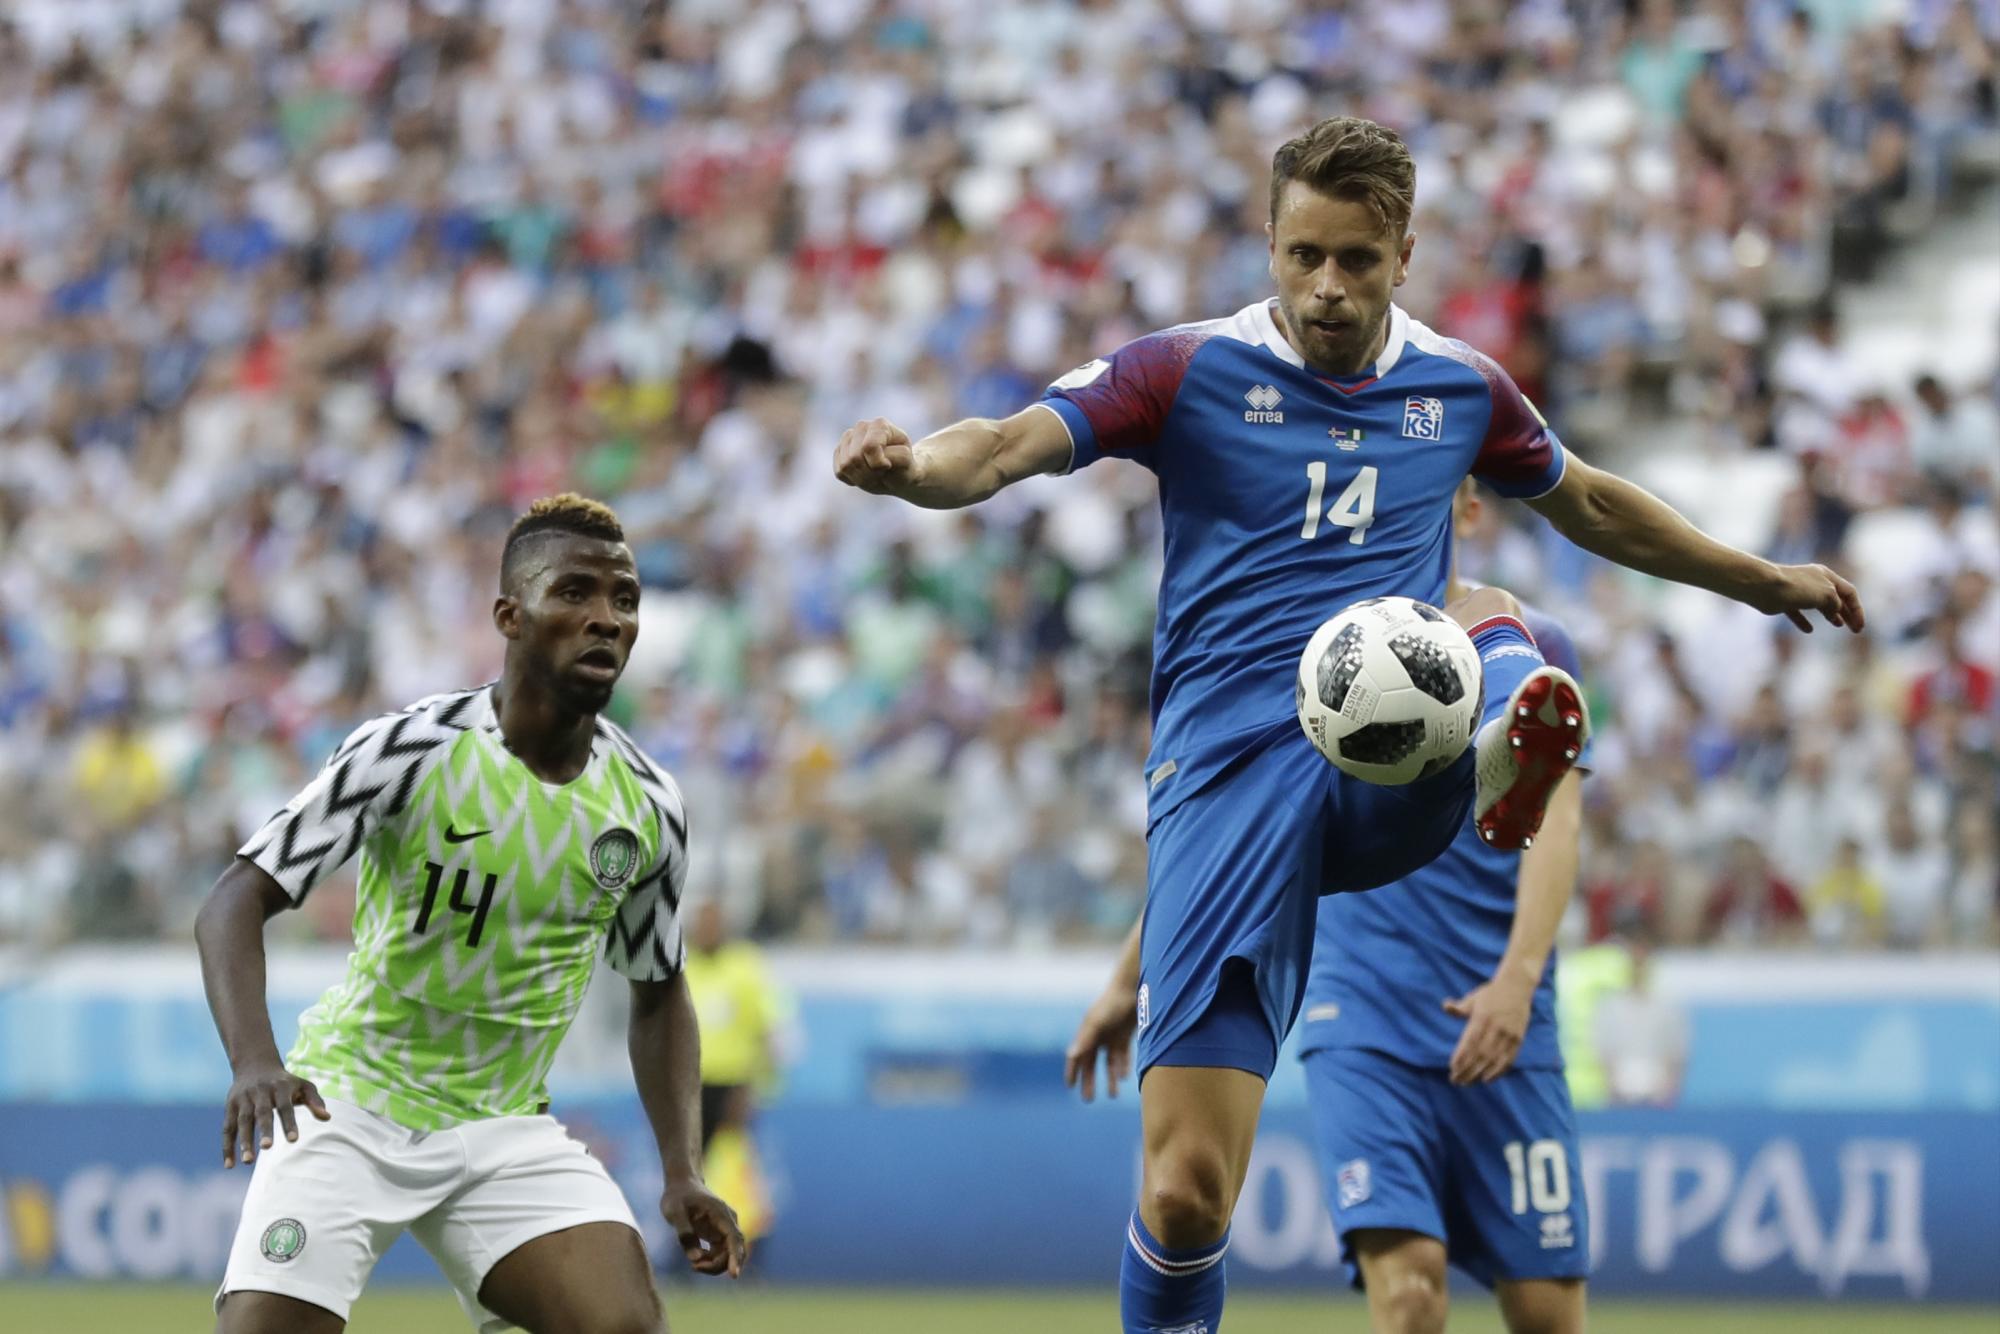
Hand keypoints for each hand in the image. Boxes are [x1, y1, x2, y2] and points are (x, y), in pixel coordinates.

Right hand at [222, 1059, 329, 1166]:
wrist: (255, 1064)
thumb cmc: (285, 1082)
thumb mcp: (303, 1085)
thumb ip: (315, 1101)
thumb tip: (327, 1118)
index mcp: (280, 1087)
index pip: (285, 1106)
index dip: (289, 1122)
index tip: (294, 1140)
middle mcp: (260, 1092)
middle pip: (261, 1112)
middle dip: (264, 1130)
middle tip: (267, 1148)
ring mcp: (243, 1099)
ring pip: (242, 1121)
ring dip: (243, 1141)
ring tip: (248, 1161)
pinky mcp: (230, 1107)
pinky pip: (227, 1128)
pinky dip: (226, 1147)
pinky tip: (229, 1165)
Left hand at [662, 1177, 746, 1277]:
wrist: (682, 1185)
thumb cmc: (677, 1196)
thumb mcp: (674, 1211)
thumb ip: (684, 1233)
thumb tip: (695, 1259)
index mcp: (721, 1214)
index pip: (734, 1238)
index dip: (735, 1257)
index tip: (734, 1275)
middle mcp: (727, 1223)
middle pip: (734, 1250)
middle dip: (718, 1265)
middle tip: (695, 1267)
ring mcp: (724, 1230)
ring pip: (727, 1255)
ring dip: (713, 1265)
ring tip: (693, 1263)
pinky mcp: (718, 1236)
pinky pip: (720, 1254)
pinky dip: (709, 1261)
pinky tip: (695, 1259)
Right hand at [834, 418, 921, 495]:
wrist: (896, 473)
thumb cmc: (902, 466)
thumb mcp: (905, 462)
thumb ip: (893, 455)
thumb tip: (874, 453)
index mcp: (880, 424)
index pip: (869, 447)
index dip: (878, 464)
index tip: (888, 466)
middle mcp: (861, 427)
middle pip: (855, 458)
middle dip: (869, 474)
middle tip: (881, 474)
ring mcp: (848, 438)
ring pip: (845, 466)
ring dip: (861, 478)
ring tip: (873, 476)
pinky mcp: (838, 451)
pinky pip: (839, 472)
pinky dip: (853, 480)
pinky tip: (863, 475)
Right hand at [1063, 985, 1139, 1102]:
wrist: (1134, 989)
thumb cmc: (1113, 1004)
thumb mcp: (1097, 1022)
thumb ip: (1085, 1039)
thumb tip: (1071, 1056)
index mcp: (1087, 1033)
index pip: (1076, 1056)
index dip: (1072, 1071)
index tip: (1070, 1086)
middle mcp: (1098, 1036)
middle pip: (1091, 1063)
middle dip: (1089, 1081)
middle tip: (1089, 1099)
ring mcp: (1112, 1036)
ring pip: (1109, 1062)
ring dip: (1110, 1078)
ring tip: (1113, 1095)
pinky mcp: (1126, 1035)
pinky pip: (1123, 1056)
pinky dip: (1123, 1066)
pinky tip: (1125, 1077)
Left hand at [1443, 972, 1534, 1085]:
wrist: (1517, 987)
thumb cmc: (1490, 994)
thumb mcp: (1473, 998)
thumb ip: (1459, 1007)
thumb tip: (1445, 1006)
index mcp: (1483, 1017)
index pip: (1470, 1042)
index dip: (1462, 1057)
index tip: (1452, 1068)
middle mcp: (1496, 1027)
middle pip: (1480, 1054)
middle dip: (1467, 1070)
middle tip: (1455, 1080)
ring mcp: (1509, 1035)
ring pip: (1493, 1060)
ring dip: (1479, 1074)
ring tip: (1467, 1082)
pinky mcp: (1518, 1040)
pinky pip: (1508, 1060)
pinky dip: (1497, 1072)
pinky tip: (1487, 1079)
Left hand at [1756, 562, 1864, 633]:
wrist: (1765, 587)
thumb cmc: (1798, 588)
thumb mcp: (1826, 595)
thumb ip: (1836, 604)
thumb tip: (1835, 612)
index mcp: (1827, 576)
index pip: (1849, 592)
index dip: (1857, 610)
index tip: (1859, 626)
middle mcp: (1814, 581)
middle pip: (1836, 598)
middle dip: (1847, 613)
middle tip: (1854, 629)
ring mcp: (1798, 592)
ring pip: (1819, 604)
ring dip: (1830, 614)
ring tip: (1837, 625)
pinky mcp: (1783, 602)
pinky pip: (1797, 613)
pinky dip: (1804, 621)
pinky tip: (1809, 630)